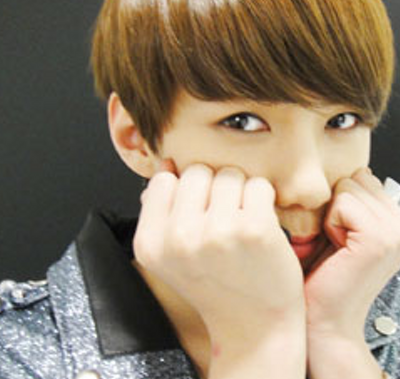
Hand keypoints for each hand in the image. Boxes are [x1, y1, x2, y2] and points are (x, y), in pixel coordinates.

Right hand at [135, 162, 304, 337]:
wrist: (253, 325)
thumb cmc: (215, 284)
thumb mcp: (171, 254)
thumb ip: (160, 209)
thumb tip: (167, 164)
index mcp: (150, 243)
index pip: (163, 181)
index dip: (185, 194)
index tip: (198, 214)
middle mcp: (179, 238)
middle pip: (197, 172)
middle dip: (212, 190)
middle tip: (222, 220)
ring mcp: (217, 233)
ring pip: (229, 174)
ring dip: (239, 194)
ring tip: (240, 224)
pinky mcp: (254, 229)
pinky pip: (258, 185)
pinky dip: (263, 201)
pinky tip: (259, 226)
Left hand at [305, 168, 399, 339]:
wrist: (323, 316)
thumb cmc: (323, 273)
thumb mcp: (338, 227)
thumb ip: (349, 200)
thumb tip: (353, 169)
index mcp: (394, 219)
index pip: (362, 175)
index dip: (340, 200)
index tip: (340, 231)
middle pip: (355, 177)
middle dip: (337, 204)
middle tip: (336, 239)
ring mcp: (396, 231)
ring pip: (347, 187)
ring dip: (332, 214)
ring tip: (336, 243)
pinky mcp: (381, 239)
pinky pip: (343, 203)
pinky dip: (330, 223)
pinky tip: (336, 247)